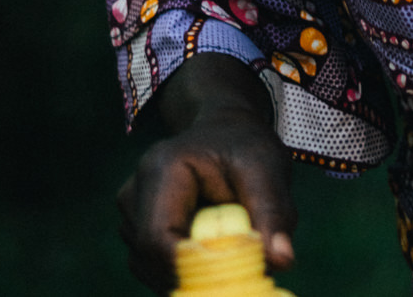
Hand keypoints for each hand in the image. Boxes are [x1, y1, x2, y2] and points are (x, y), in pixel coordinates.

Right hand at [117, 68, 295, 292]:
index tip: (224, 282)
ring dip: (185, 273)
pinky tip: (207, 255)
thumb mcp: (266, 170)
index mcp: (162, 169)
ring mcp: (130, 209)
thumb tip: (281, 260)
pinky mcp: (135, 225)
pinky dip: (179, 269)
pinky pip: (150, 264)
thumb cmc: (245, 146)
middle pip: (148, 257)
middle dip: (189, 276)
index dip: (186, 269)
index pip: (157, 238)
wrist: (224, 130)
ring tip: (225, 255)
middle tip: (233, 280)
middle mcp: (135, 190)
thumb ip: (273, 213)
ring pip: (147, 266)